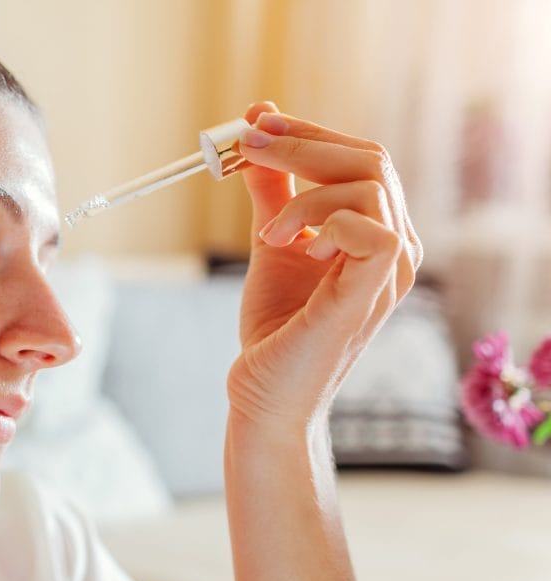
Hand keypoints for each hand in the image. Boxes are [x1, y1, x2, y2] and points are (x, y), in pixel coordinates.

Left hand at [225, 101, 422, 430]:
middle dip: (301, 142)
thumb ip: (271, 192)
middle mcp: (397, 247)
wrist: (265, 394)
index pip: (360, 158)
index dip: (309, 132)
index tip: (257, 122)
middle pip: (370, 158)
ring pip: (369, 183)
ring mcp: (391, 272)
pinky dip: (325, 221)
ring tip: (266, 231)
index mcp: (378, 232)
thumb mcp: (271, 243)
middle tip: (247, 145)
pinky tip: (296, 246)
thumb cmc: (276, 328)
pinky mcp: (372, 293)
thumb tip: (255, 134)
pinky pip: (373, 229)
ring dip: (304, 190)